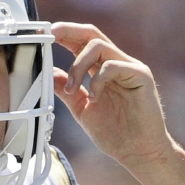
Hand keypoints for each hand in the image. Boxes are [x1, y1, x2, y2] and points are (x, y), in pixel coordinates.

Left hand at [52, 22, 172, 167]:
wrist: (138, 152)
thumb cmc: (115, 133)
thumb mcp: (82, 109)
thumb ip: (67, 90)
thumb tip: (50, 73)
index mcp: (101, 70)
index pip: (81, 42)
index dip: (64, 34)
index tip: (43, 34)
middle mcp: (116, 63)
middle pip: (92, 34)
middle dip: (69, 31)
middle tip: (50, 35)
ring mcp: (130, 67)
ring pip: (99, 46)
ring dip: (78, 66)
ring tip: (73, 91)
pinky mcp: (141, 75)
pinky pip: (113, 66)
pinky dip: (97, 80)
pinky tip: (94, 98)